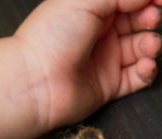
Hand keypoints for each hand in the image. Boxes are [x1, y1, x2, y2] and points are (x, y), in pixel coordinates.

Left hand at [0, 0, 160, 138]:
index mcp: (90, 11)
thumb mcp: (85, 0)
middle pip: (139, 22)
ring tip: (148, 45)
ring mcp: (103, 61)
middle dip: (150, 18)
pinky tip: (144, 64)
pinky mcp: (107, 86)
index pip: (128, 1)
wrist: (32, 81)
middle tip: (149, 19)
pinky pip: (138, 78)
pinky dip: (147, 70)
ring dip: (151, 44)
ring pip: (142, 49)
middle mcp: (98, 35)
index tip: (155, 0)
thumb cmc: (50, 37)